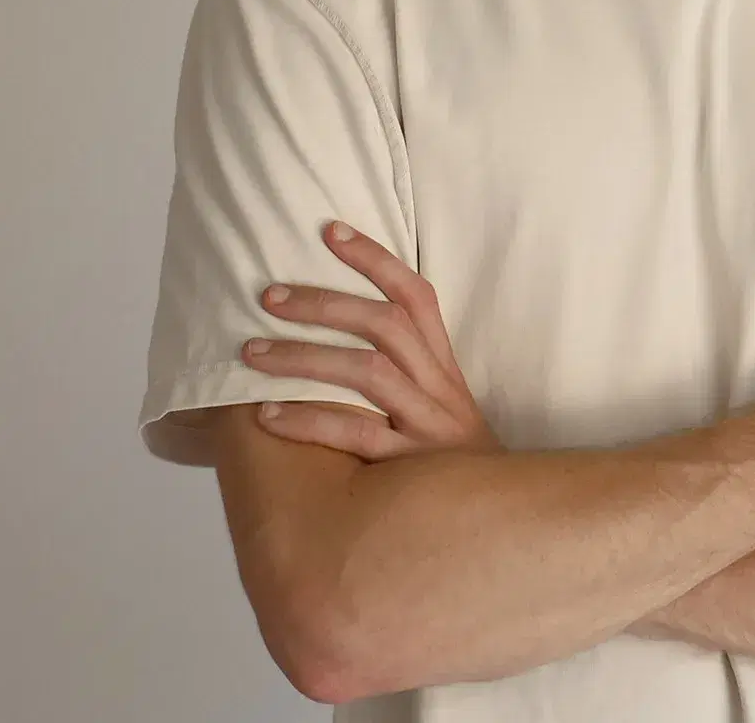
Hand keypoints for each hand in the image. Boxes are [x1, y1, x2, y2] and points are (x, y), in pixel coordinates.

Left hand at [240, 219, 503, 460]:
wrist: (502, 524)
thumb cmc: (451, 463)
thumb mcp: (441, 407)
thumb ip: (405, 373)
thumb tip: (337, 335)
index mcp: (444, 366)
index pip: (416, 296)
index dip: (375, 259)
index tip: (331, 231)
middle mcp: (439, 387)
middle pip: (385, 325)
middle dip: (324, 303)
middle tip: (269, 297)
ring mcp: (427, 425)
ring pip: (367, 372)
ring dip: (305, 357)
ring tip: (253, 353)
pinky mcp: (411, 467)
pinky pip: (356, 435)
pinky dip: (310, 420)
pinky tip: (268, 415)